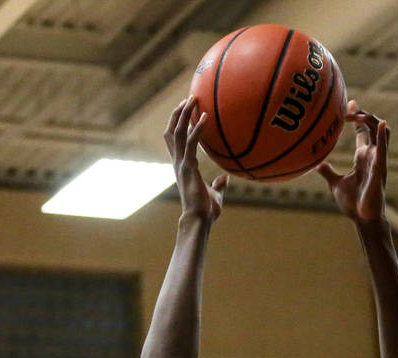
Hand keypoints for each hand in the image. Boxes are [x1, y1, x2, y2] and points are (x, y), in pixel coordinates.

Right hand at [164, 97, 227, 222]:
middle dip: (178, 114)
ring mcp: (181, 164)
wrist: (199, 220)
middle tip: (189, 98)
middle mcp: (178, 162)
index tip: (186, 109)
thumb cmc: (206, 211)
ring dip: (184, 114)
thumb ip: (218, 186)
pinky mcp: (188, 167)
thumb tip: (225, 179)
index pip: (175, 140)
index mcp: (182, 166)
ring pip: (177, 133)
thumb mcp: (214, 194)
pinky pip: (191, 143)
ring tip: (193, 99)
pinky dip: (197, 129)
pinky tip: (205, 117)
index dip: (177, 123)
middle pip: (172, 132)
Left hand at [317, 102, 387, 222]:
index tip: (348, 104)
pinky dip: (382, 135)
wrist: (362, 218)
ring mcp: (378, 160)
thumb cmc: (352, 203)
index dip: (357, 116)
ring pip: (381, 132)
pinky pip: (384, 149)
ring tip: (357, 114)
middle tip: (347, 108)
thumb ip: (327, 172)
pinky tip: (380, 123)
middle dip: (361, 114)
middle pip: (371, 126)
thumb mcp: (335, 183)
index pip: (362, 131)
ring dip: (371, 120)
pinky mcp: (380, 169)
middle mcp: (372, 154)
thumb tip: (314, 165)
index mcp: (362, 156)